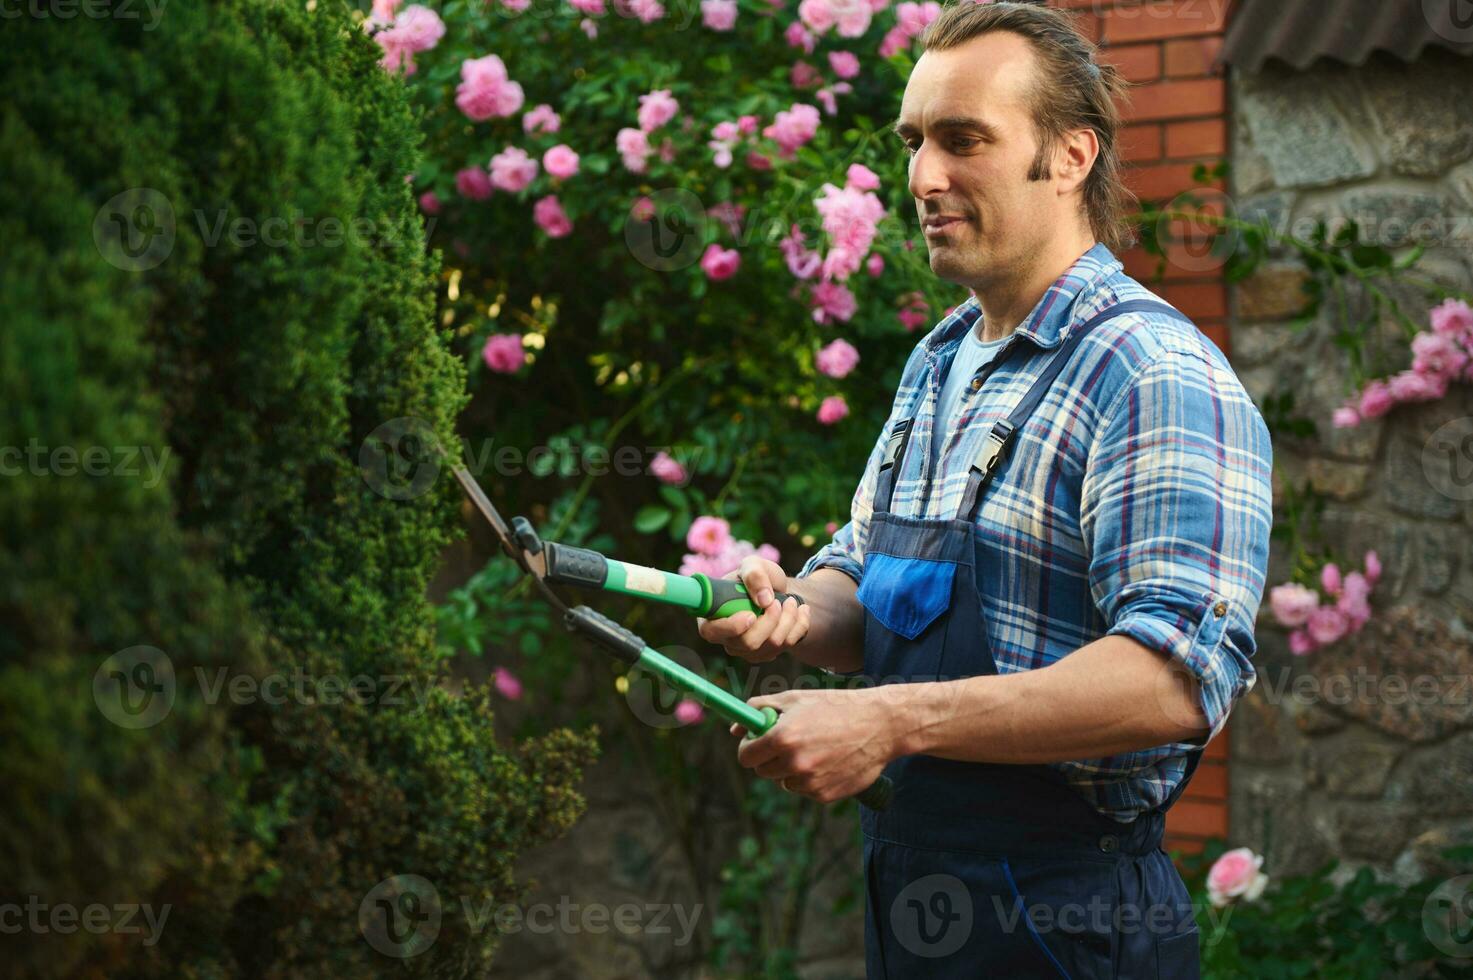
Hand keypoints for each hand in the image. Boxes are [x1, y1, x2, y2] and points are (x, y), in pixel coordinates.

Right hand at [695, 556, 810, 663]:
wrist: (775, 590)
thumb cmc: (756, 577)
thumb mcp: (754, 565)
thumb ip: (755, 575)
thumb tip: (764, 599)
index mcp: (712, 616)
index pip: (712, 632)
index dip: (731, 627)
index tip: (751, 614)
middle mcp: (727, 639)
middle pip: (748, 643)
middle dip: (770, 620)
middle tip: (779, 601)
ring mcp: (747, 650)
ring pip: (772, 645)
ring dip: (788, 619)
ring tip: (791, 600)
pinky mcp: (767, 653)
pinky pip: (788, 644)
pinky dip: (800, 625)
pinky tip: (801, 611)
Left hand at [729, 688, 895, 803]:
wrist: (880, 724)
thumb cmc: (835, 707)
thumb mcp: (795, 699)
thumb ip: (760, 708)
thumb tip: (735, 728)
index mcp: (782, 737)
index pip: (746, 756)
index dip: (750, 748)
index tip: (757, 743)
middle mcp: (794, 763)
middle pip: (762, 771)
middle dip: (769, 758)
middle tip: (788, 742)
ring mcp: (810, 782)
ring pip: (784, 782)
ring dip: (792, 769)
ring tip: (816, 748)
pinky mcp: (825, 795)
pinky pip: (806, 790)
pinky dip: (812, 779)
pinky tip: (830, 760)